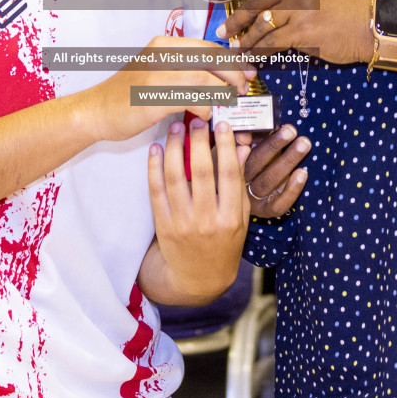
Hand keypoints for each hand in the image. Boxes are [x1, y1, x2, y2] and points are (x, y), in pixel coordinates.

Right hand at [78, 35, 255, 143]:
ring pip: (206, 78)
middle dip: (233, 75)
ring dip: (221, 94)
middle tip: (241, 90)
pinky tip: (203, 115)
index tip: (248, 72)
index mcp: (164, 46)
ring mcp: (157, 73)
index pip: (209, 47)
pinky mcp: (155, 95)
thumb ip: (183, 70)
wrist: (95, 112)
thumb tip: (220, 76)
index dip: (232, 60)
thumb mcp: (156, 73)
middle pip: (212, 59)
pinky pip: (194, 98)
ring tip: (224, 105)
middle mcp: (162, 54)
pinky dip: (206, 108)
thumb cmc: (128, 97)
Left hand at [147, 116, 250, 302]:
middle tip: (198, 119)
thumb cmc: (224, 244)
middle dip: (199, 141)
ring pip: (176, 178)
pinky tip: (156, 149)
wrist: (198, 278)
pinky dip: (154, 167)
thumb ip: (240, 183)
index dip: (226, 146)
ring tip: (176, 127)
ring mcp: (182, 223)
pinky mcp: (163, 225)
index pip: (230, 175)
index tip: (223, 123)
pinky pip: (156, 191)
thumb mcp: (241, 218)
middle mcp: (207, 221)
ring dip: (175, 148)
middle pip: (202, 172)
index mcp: (231, 218)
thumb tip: (242, 146)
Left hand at [215, 0, 375, 64]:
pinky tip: (253, 57)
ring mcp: (299, 7)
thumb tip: (258, 6)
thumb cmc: (344, 9)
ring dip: (245, 39)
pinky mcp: (303, 30)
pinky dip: (259, 51)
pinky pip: (272, 42)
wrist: (371, 25)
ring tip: (236, 48)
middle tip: (222, 32)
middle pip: (254, 2)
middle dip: (235, 19)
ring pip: (261, 24)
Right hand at [235, 124, 310, 217]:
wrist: (238, 198)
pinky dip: (292, 189)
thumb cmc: (242, 161)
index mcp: (223, 165)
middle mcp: (236, 184)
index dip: (241, 143)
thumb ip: (240, 140)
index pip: (231, 153)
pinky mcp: (265, 210)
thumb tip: (245, 135)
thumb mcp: (236, 148)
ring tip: (304, 143)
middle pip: (254, 163)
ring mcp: (250, 199)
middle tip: (290, 130)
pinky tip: (303, 172)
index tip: (252, 132)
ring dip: (288, 160)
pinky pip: (279, 203)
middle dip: (273, 145)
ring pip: (268, 180)